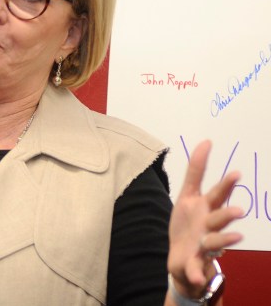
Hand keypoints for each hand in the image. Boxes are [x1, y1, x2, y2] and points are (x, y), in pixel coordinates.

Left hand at [167, 140, 243, 297]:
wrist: (181, 256)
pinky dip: (197, 274)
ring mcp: (204, 245)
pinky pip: (195, 268)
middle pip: (219, 218)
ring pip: (215, 242)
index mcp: (207, 208)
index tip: (236, 174)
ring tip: (236, 237)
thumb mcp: (187, 196)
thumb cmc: (188, 223)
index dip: (225, 185)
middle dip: (228, 214)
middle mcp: (209, 226)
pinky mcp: (193, 261)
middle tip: (238, 210)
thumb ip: (196, 171)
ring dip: (224, 240)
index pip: (217, 195)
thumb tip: (206, 141)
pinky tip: (197, 278)